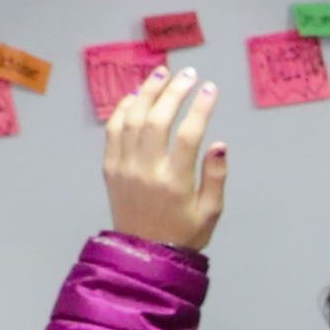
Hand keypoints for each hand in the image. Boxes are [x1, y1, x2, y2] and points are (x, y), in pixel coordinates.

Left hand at [102, 68, 225, 252]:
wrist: (145, 256)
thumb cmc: (184, 234)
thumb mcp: (211, 212)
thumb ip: (215, 177)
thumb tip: (219, 144)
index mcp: (175, 182)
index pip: (188, 135)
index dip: (200, 108)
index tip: (210, 89)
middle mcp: (146, 170)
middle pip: (158, 118)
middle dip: (174, 91)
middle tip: (189, 74)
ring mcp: (124, 167)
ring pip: (133, 119)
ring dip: (147, 91)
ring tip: (162, 73)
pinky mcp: (110, 168)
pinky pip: (112, 131)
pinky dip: (122, 109)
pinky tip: (135, 95)